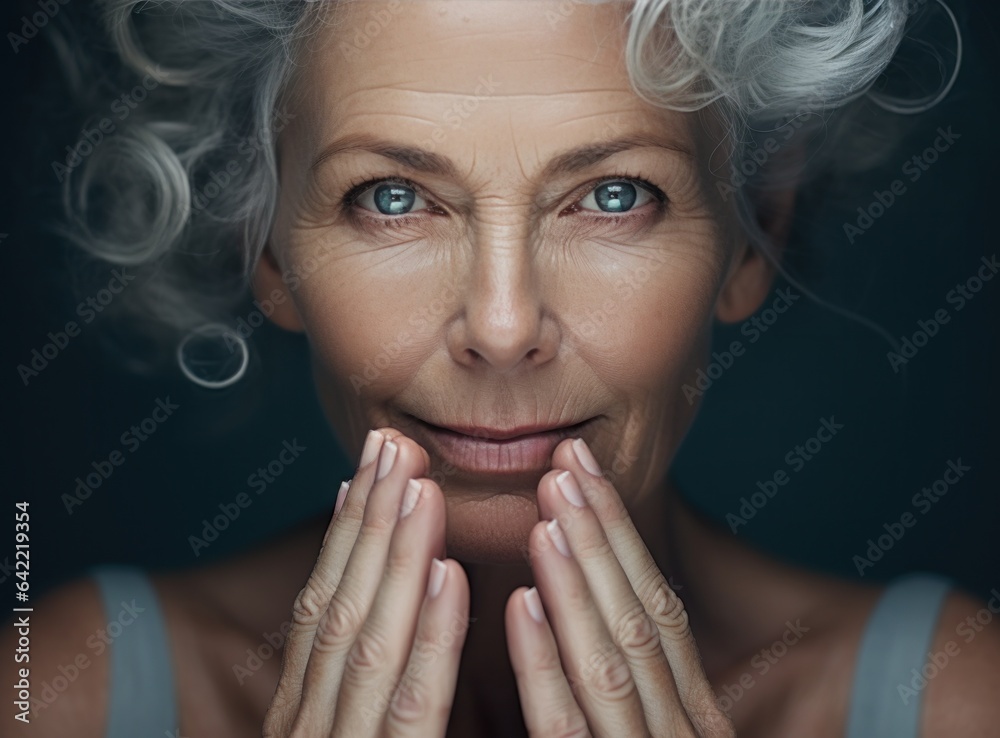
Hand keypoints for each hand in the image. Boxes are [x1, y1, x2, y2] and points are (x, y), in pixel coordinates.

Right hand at [263, 428, 470, 736]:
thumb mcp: (339, 735)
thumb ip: (356, 684)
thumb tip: (381, 597)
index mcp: (299, 709)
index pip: (320, 600)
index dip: (346, 528)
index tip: (369, 467)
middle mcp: (309, 722)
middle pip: (340, 604)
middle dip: (369, 520)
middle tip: (395, 447)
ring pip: (370, 638)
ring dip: (398, 556)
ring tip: (421, 487)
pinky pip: (414, 704)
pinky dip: (432, 636)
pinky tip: (449, 576)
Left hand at [504, 437, 733, 737]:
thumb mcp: (647, 733)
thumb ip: (632, 687)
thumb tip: (604, 602)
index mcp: (693, 715)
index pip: (660, 608)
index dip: (622, 534)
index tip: (585, 469)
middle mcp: (680, 733)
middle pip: (640, 620)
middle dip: (601, 536)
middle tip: (564, 463)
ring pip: (609, 661)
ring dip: (576, 578)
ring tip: (547, 510)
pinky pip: (566, 727)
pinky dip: (544, 663)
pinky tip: (522, 605)